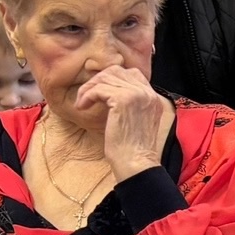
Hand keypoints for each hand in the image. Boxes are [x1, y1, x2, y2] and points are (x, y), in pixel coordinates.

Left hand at [75, 65, 174, 179]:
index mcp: (153, 97)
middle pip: (117, 71)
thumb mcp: (137, 121)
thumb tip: (109, 94)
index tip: (99, 92)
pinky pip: (99, 89)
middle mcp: (147, 92)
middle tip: (86, 96)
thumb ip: (131, 105)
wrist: (136, 163)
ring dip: (89, 88)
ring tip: (82, 102)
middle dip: (97, 81)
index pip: (132, 73)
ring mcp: (137, 94)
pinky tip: (82, 107)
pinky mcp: (123, 100)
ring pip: (106, 78)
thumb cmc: (132, 149)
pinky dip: (87, 96)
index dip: (112, 79)